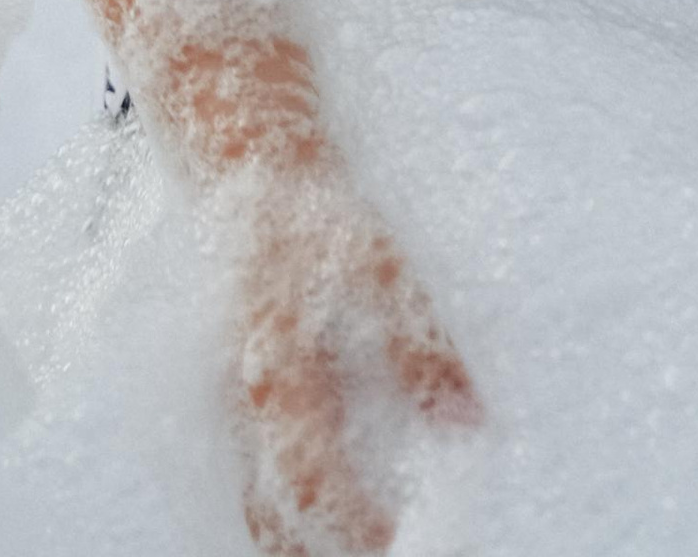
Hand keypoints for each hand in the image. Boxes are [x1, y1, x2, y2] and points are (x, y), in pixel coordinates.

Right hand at [235, 200, 477, 556]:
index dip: (349, 517)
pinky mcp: (230, 400)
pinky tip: (320, 523)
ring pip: (253, 501)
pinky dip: (281, 509)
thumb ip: (421, 349)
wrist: (243, 178)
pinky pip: (249, 474)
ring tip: (351, 548)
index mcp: (276, 367)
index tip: (393, 541)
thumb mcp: (380, 270)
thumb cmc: (312, 221)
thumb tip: (472, 422)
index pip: (307, 471)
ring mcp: (225, 404)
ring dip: (296, 539)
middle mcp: (239, 400)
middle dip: (314, 552)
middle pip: (267, 511)